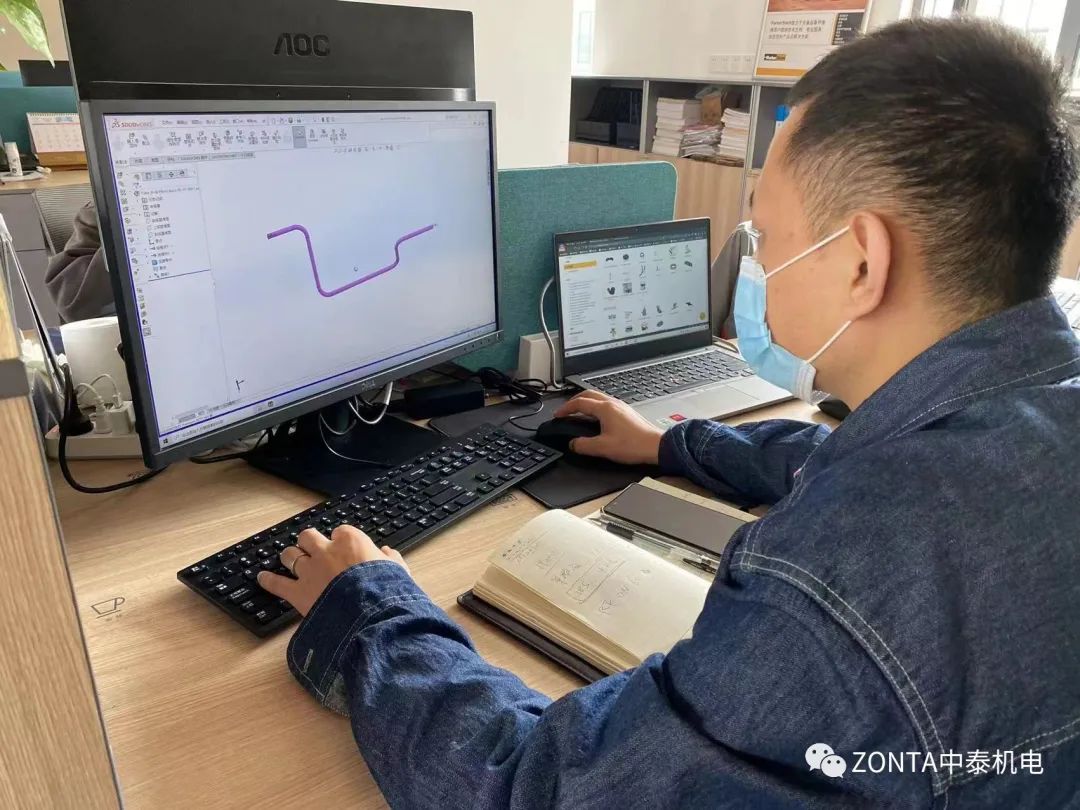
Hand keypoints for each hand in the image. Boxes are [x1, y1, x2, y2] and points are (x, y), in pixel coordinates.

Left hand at [257, 525, 409, 616]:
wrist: (369, 615)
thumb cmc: (386, 592)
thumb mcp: (397, 572)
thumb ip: (390, 560)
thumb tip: (387, 553)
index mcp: (351, 541)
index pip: (341, 531)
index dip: (341, 540)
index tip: (344, 548)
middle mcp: (327, 551)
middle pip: (309, 536)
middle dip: (310, 542)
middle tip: (312, 549)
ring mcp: (309, 570)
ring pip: (290, 555)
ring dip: (290, 557)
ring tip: (290, 559)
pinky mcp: (297, 592)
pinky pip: (276, 583)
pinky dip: (268, 581)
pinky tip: (261, 578)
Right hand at [553, 391, 664, 464]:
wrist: (656, 446)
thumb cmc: (634, 445)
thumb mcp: (603, 448)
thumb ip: (583, 445)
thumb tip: (573, 443)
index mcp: (605, 409)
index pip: (579, 403)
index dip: (565, 408)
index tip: (558, 415)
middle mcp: (613, 404)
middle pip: (588, 394)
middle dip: (574, 401)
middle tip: (566, 410)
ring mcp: (621, 407)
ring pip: (598, 397)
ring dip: (585, 402)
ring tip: (578, 413)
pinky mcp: (626, 412)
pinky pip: (606, 404)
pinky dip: (595, 407)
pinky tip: (596, 418)